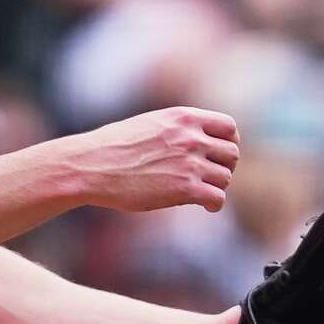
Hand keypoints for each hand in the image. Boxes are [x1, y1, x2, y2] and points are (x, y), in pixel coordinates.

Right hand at [73, 106, 239, 212]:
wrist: (91, 166)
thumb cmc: (113, 148)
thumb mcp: (150, 125)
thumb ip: (178, 129)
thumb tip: (197, 141)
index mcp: (183, 118)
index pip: (229, 127)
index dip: (228, 143)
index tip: (217, 155)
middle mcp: (190, 137)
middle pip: (232, 153)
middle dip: (224, 167)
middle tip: (209, 176)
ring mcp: (189, 163)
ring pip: (226, 177)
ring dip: (217, 186)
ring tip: (202, 192)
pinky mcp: (184, 188)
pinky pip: (218, 197)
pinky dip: (214, 204)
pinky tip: (205, 205)